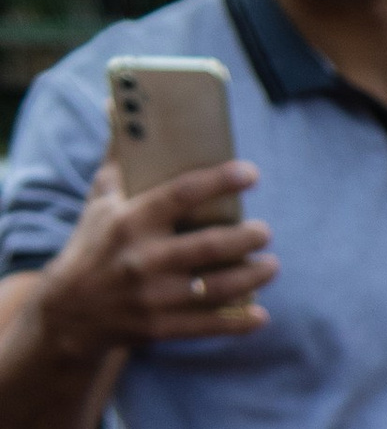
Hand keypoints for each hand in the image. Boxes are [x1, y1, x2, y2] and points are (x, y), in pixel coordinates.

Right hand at [41, 160, 273, 356]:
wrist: (72, 310)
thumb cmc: (94, 242)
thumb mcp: (100, 197)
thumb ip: (118, 154)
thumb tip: (118, 101)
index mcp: (131, 219)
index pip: (182, 194)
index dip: (220, 181)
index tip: (251, 173)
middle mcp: (143, 258)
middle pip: (208, 246)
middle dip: (245, 238)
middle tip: (266, 231)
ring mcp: (154, 297)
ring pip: (216, 288)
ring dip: (251, 277)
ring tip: (272, 265)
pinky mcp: (161, 328)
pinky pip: (208, 326)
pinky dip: (238, 323)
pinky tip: (261, 315)